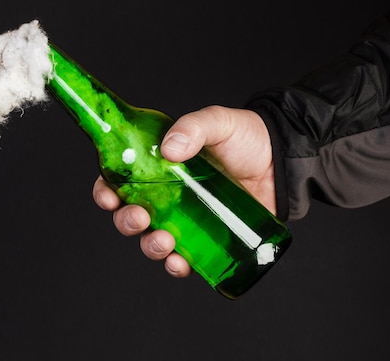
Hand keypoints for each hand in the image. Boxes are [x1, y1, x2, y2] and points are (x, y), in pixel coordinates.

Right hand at [92, 105, 275, 277]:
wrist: (283, 162)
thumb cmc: (248, 139)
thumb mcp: (218, 122)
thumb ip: (194, 126)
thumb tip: (170, 149)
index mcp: (159, 167)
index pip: (120, 181)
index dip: (106, 191)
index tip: (108, 196)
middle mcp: (166, 196)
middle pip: (130, 215)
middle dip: (126, 221)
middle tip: (140, 218)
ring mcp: (186, 219)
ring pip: (152, 240)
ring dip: (149, 247)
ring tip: (164, 242)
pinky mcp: (207, 239)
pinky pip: (184, 259)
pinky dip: (175, 266)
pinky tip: (179, 264)